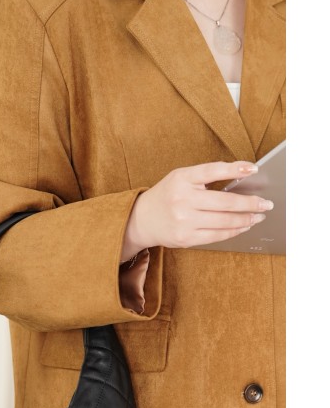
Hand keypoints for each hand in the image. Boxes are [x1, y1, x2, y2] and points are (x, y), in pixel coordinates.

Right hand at [121, 160, 273, 260]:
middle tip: (265, 203)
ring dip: (246, 219)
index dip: (234, 169)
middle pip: (225, 202)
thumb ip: (205, 177)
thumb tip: (240, 181)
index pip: (212, 171)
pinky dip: (233, 231)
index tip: (254, 170)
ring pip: (224, 221)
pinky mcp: (186, 238)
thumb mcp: (181, 177)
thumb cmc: (167, 196)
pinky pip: (216, 236)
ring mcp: (184, 221)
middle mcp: (182, 200)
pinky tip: (243, 226)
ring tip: (258, 216)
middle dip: (250, 203)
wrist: (142, 219)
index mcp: (182, 179)